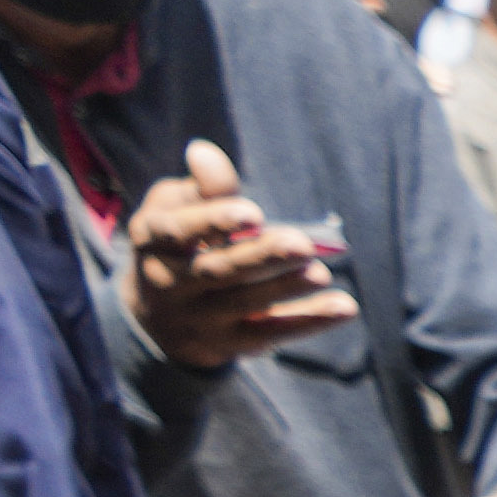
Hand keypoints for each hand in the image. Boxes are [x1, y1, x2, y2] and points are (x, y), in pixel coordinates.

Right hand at [128, 144, 354, 370]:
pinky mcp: (228, 344)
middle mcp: (167, 282)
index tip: (253, 214)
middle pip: (218, 270)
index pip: (178, 231)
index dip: (214, 222)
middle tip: (302, 244)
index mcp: (152, 240)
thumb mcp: (178, 207)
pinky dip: (309, 320)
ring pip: (245, 304)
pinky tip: (344, 307)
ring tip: (321, 273)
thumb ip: (202, 186)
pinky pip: (271, 333)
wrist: (158, 317)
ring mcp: (197, 319)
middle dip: (262, 258)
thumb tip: (204, 152)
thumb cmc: (179, 242)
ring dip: (286, 290)